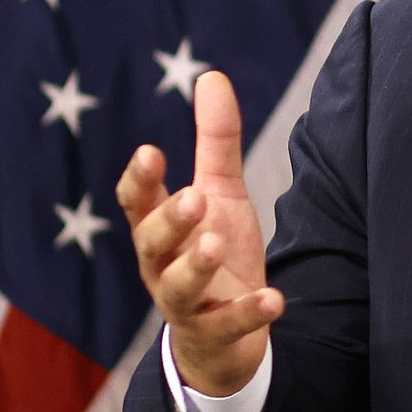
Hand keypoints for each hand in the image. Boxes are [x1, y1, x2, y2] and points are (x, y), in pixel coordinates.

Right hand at [115, 70, 283, 396]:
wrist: (225, 336)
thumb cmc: (214, 251)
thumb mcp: (220, 193)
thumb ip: (214, 141)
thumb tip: (211, 75)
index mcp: (159, 229)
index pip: (136, 203)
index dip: (140, 180)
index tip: (150, 152)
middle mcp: (163, 266)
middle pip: (151, 244)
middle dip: (169, 221)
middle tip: (194, 198)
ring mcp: (186, 304)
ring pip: (178, 289)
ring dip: (194, 266)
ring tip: (214, 243)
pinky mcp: (216, 335)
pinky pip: (227, 327)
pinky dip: (249, 313)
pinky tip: (274, 298)